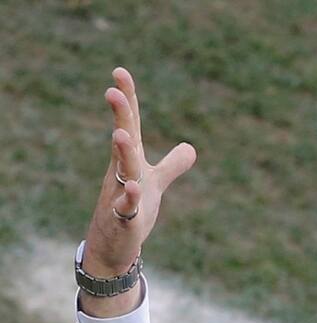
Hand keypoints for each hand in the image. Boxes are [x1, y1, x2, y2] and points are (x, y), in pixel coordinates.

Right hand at [82, 67, 195, 277]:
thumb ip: (173, 164)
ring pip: (122, 171)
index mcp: (131, 160)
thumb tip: (191, 147)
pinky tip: (136, 190)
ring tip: (120, 134)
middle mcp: (123, 172)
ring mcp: (120, 194)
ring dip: (122, 153)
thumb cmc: (133, 210)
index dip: (127, 99)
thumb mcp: (156, 183)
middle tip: (113, 91)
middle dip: (120, 116)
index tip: (120, 71)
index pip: (130, 125)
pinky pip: (126, 207)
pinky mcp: (123, 219)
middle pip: (123, 140)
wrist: (113, 246)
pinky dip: (131, 199)